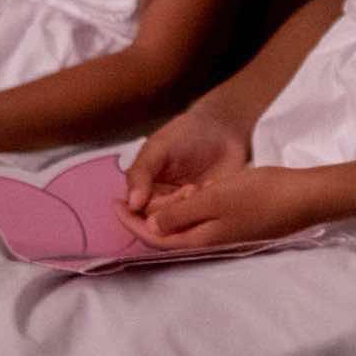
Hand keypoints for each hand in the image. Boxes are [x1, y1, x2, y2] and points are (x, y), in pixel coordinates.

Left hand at [115, 164, 320, 249]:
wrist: (305, 197)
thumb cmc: (260, 194)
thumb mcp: (215, 198)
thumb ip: (181, 213)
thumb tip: (151, 227)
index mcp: (200, 239)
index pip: (154, 238)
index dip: (130, 223)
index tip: (112, 204)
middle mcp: (209, 241)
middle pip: (167, 235)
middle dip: (146, 217)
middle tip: (132, 194)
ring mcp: (225, 233)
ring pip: (185, 226)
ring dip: (169, 210)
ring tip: (162, 188)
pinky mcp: (237, 224)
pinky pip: (202, 219)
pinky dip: (189, 206)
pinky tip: (194, 189)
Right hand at [121, 107, 250, 213]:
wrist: (222, 128)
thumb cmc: (186, 134)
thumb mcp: (158, 148)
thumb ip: (141, 173)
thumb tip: (132, 204)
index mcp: (144, 190)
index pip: (138, 215)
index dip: (151, 209)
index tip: (164, 194)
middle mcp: (162, 204)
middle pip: (160, 224)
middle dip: (175, 208)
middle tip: (190, 189)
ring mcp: (185, 209)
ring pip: (180, 227)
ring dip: (191, 209)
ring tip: (200, 187)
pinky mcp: (205, 211)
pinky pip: (202, 223)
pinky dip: (208, 209)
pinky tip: (213, 188)